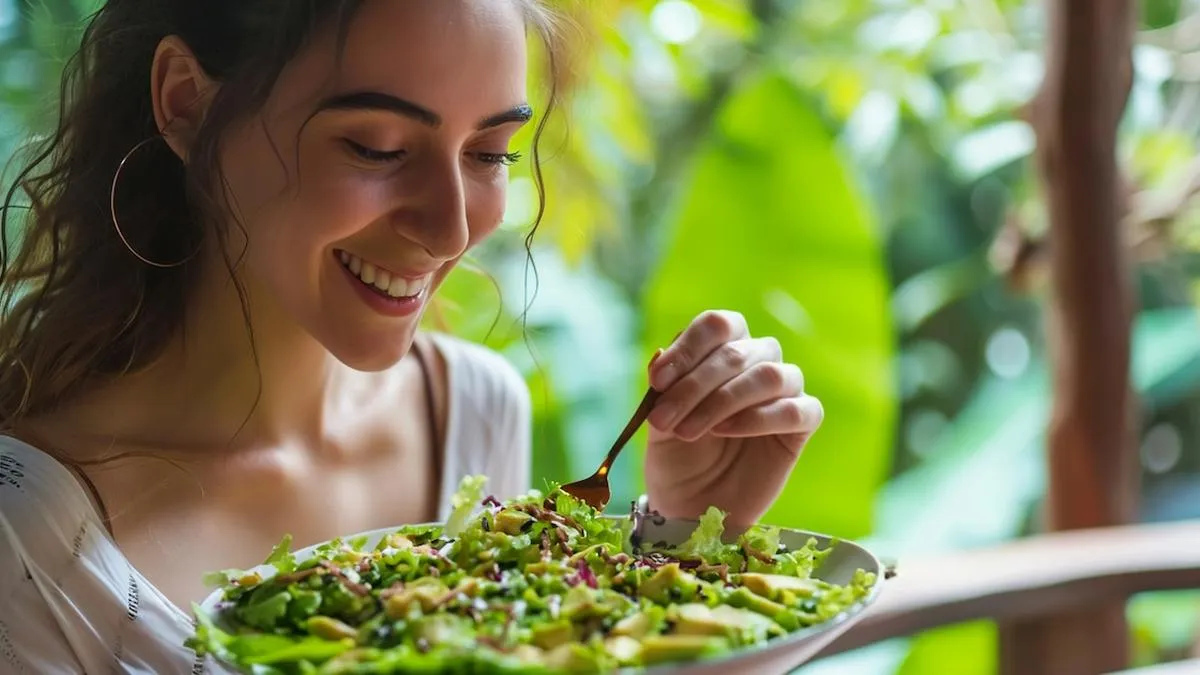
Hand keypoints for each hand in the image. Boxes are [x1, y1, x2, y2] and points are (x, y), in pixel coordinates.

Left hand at [643, 310, 822, 527]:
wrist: (691, 505)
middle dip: (695, 385)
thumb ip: (662, 389)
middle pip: (738, 351)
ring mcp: (784, 391)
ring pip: (769, 375)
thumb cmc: (677, 455)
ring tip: (690, 430)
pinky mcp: (801, 424)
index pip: (717, 325)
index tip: (657, 381)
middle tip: (664, 419)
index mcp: (723, 349)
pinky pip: (797, 410)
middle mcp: (757, 361)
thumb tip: (660, 356)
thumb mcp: (659, 421)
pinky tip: (727, 431)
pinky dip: (759, 418)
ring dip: (724, 401)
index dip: (687, 348)